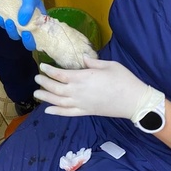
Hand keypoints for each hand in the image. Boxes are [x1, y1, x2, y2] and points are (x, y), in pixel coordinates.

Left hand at [0, 0, 45, 50]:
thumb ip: (29, 8)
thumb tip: (23, 22)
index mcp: (39, 21)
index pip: (39, 37)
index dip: (33, 40)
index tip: (27, 33)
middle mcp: (29, 25)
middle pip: (27, 40)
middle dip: (21, 38)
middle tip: (16, 27)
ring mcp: (18, 24)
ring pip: (14, 34)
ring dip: (10, 30)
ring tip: (7, 20)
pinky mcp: (8, 21)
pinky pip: (5, 27)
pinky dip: (1, 23)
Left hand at [34, 56, 162, 122]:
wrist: (134, 101)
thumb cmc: (123, 80)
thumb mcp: (109, 65)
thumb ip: (93, 62)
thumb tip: (82, 57)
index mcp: (83, 77)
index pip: (60, 74)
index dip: (49, 71)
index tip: (42, 66)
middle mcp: (78, 91)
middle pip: (56, 88)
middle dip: (44, 83)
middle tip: (36, 78)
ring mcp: (82, 104)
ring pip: (58, 101)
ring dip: (46, 98)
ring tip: (36, 94)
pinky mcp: (86, 112)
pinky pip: (68, 113)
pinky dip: (57, 112)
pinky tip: (48, 111)